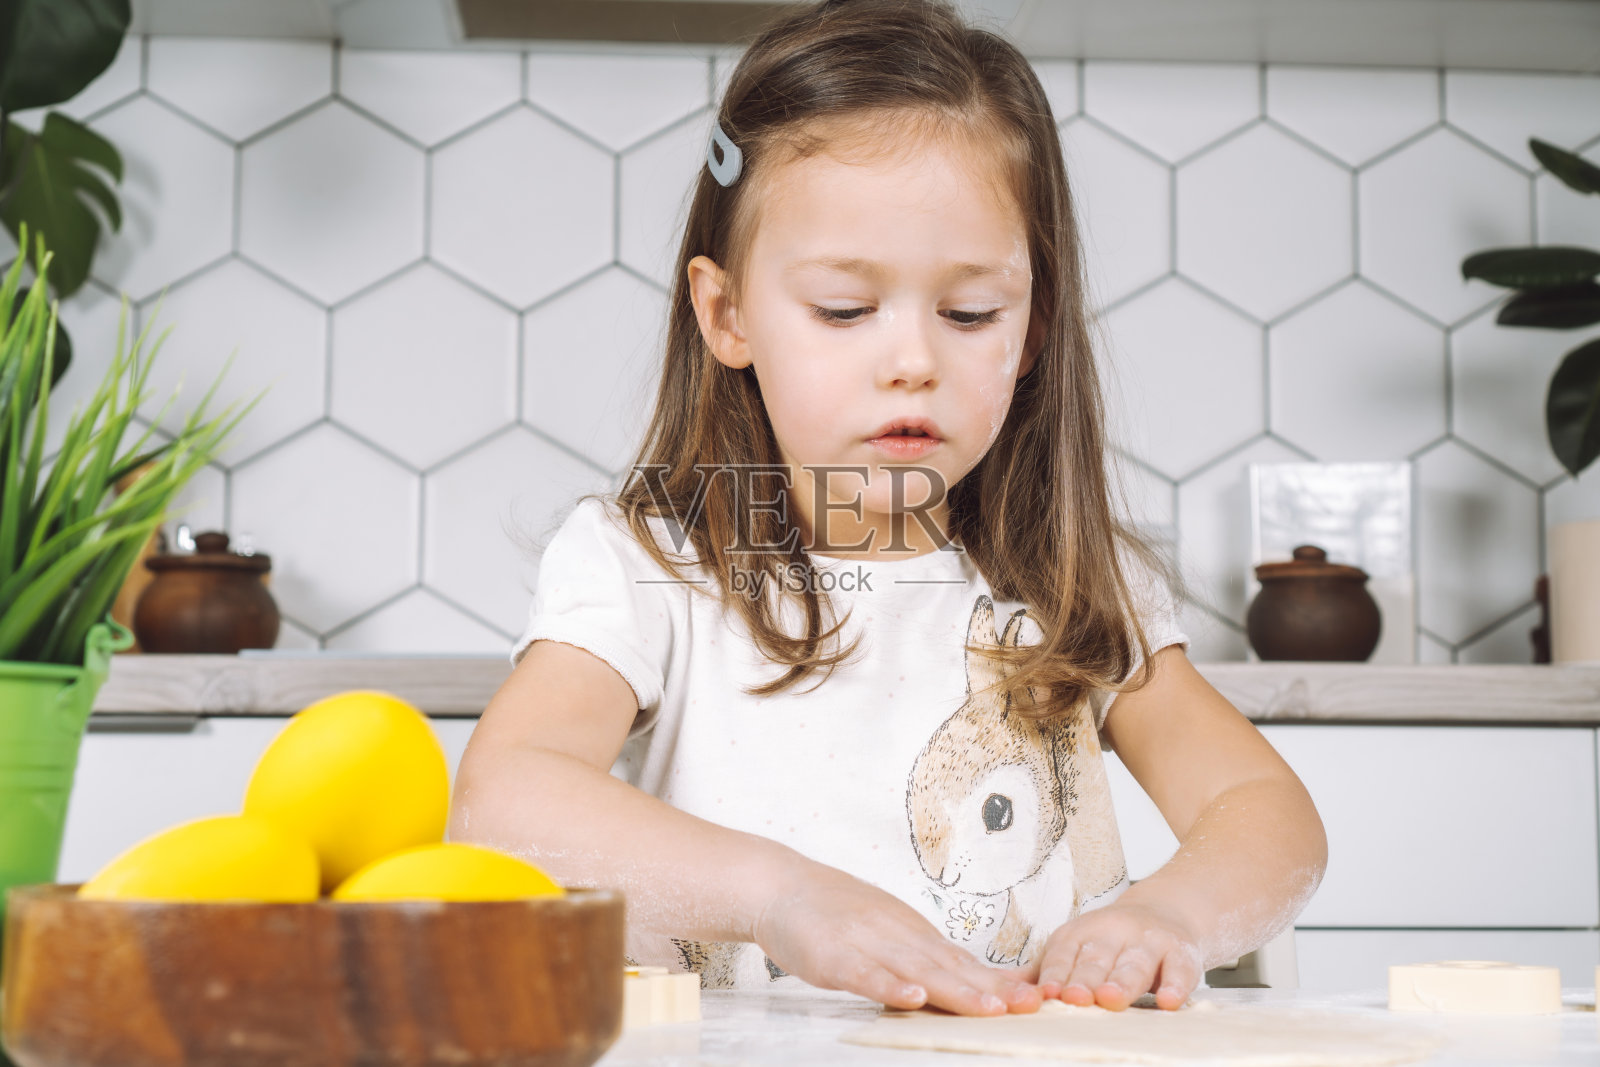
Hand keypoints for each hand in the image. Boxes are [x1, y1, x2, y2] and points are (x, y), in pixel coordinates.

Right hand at [752, 859, 1043, 1015]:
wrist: (780, 886)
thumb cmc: (835, 914)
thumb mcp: (888, 929)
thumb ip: (926, 956)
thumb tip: (977, 980)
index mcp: (912, 932)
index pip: (963, 961)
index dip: (1000, 980)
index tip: (1037, 996)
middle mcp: (896, 935)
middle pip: (949, 966)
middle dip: (991, 989)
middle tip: (1028, 1006)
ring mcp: (865, 944)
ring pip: (915, 969)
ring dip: (953, 990)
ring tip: (988, 1008)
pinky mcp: (832, 956)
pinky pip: (863, 973)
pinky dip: (887, 985)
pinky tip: (909, 996)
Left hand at [1021, 898, 1203, 1011]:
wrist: (1167, 912)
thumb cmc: (1111, 942)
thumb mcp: (1076, 948)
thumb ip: (1044, 971)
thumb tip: (1000, 990)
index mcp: (1081, 933)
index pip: (1063, 954)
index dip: (1054, 973)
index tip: (1045, 993)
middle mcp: (1113, 933)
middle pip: (1096, 959)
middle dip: (1084, 980)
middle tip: (1075, 999)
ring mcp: (1148, 942)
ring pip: (1134, 964)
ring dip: (1122, 981)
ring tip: (1111, 998)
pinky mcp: (1181, 954)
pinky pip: (1180, 971)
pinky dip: (1175, 986)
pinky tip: (1168, 1001)